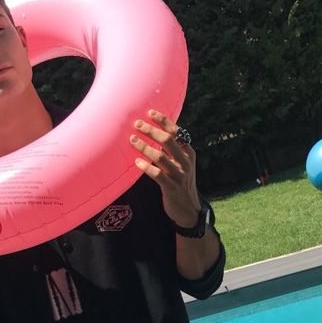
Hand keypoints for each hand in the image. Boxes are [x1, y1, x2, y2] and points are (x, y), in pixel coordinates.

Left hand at [130, 110, 200, 227]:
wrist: (189, 210)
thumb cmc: (180, 184)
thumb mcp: (182, 165)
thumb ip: (173, 152)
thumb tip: (157, 133)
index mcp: (188, 153)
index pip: (177, 132)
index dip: (163, 121)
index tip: (150, 112)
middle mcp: (185, 162)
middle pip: (168, 141)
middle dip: (151, 130)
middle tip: (137, 124)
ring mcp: (179, 175)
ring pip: (160, 156)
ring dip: (144, 146)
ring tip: (132, 140)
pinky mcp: (172, 188)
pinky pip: (157, 175)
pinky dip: (146, 167)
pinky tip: (137, 162)